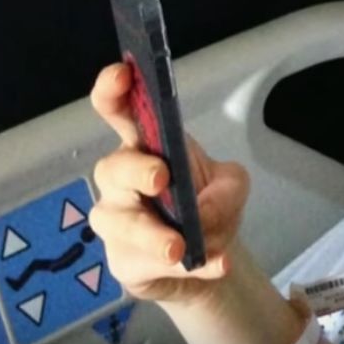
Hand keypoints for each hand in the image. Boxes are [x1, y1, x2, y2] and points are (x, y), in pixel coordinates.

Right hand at [88, 63, 248, 305]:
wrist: (208, 255)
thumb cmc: (207, 204)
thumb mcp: (231, 185)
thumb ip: (226, 188)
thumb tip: (204, 211)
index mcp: (145, 147)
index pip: (117, 112)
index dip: (112, 91)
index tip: (123, 75)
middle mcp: (122, 182)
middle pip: (111, 168)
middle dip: (135, 170)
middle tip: (161, 177)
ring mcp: (117, 223)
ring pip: (119, 223)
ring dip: (151, 234)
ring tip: (181, 248)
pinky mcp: (123, 263)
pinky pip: (146, 265)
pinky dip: (185, 268)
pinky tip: (215, 265)